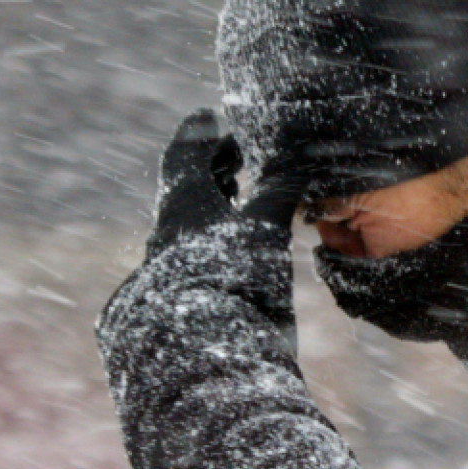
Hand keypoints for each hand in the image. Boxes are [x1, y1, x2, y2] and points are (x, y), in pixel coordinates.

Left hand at [139, 110, 298, 345]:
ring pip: (191, 217)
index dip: (200, 133)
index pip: (184, 153)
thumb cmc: (234, 279)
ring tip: (242, 195)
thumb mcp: (264, 228)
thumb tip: (298, 152)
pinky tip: (235, 244)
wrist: (202, 350)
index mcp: (184, 203)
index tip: (209, 118)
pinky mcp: (178, 289)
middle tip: (238, 154)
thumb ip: (280, 189)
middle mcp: (170, 228)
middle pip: (187, 186)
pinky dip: (215, 230)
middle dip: (213, 167)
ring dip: (215, 200)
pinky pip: (194, 244)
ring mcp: (170, 261)